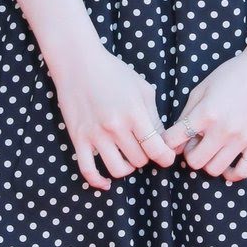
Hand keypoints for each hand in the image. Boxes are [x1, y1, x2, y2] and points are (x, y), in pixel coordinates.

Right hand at [53, 44, 175, 190]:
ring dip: (127, 167)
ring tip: (128, 156)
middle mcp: (116, 127)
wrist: (79, 63)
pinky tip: (106, 183)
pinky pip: (88, 171)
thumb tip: (163, 142)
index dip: (166, 157)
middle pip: (139, 160)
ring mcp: (96, 135)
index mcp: (134, 112)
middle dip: (146, 156)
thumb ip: (154, 116)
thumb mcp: (142, 88)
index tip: (167, 157)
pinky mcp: (78, 139)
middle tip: (143, 147)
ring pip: (118, 170)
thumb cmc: (114, 73)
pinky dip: (99, 182)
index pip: (156, 149)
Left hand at [163, 50, 246, 181]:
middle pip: (195, 162)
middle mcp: (223, 130)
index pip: (175, 140)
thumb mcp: (202, 87)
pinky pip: (241, 172)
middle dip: (190, 154)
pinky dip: (231, 173)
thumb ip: (186, 113)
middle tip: (196, 142)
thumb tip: (175, 139)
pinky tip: (227, 161)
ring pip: (215, 170)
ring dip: (208, 162)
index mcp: (206, 113)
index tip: (173, 139)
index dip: (169, 142)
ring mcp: (242, 140)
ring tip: (212, 148)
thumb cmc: (232, 74)